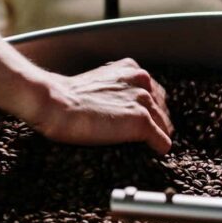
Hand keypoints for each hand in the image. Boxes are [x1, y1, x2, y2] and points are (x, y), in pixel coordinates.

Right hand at [23, 58, 173, 154]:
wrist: (56, 104)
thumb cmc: (68, 97)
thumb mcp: (98, 83)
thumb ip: (115, 90)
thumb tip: (120, 109)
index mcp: (132, 70)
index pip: (154, 93)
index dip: (149, 109)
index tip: (140, 120)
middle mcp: (142, 83)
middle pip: (163, 109)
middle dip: (156, 122)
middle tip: (144, 135)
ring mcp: (144, 103)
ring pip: (165, 126)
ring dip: (156, 136)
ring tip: (146, 146)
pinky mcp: (142, 122)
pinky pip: (162, 142)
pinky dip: (158, 149)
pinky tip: (151, 153)